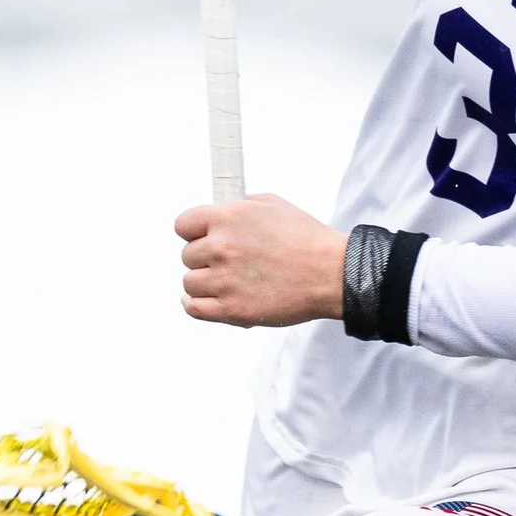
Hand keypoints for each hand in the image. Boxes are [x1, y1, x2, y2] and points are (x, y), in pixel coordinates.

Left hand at [177, 194, 344, 327]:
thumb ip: (240, 207)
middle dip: (206, 258)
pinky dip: (196, 305)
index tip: (203, 238)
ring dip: (205, 283)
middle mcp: (221, 247)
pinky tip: (204, 300)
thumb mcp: (273, 205)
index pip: (183, 225)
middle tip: (230, 262)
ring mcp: (224, 281)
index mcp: (227, 218)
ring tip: (228, 282)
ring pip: (190, 283)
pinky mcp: (232, 310)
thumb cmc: (307, 239)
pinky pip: (194, 309)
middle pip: (187, 256)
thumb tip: (220, 213)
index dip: (194, 232)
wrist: (332, 274)